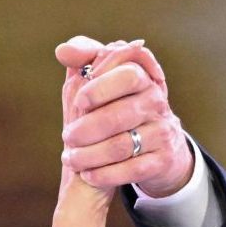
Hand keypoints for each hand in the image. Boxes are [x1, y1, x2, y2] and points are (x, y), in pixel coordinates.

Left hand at [55, 36, 193, 199]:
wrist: (160, 145)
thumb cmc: (122, 106)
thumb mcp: (106, 79)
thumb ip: (85, 59)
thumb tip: (63, 52)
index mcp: (144, 78)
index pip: (127, 76)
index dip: (100, 87)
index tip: (80, 102)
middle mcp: (157, 104)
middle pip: (119, 115)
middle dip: (86, 129)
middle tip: (68, 137)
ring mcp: (162, 133)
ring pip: (121, 146)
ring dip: (89, 155)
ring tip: (71, 158)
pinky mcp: (162, 160)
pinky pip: (131, 170)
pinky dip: (105, 174)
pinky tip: (88, 174)